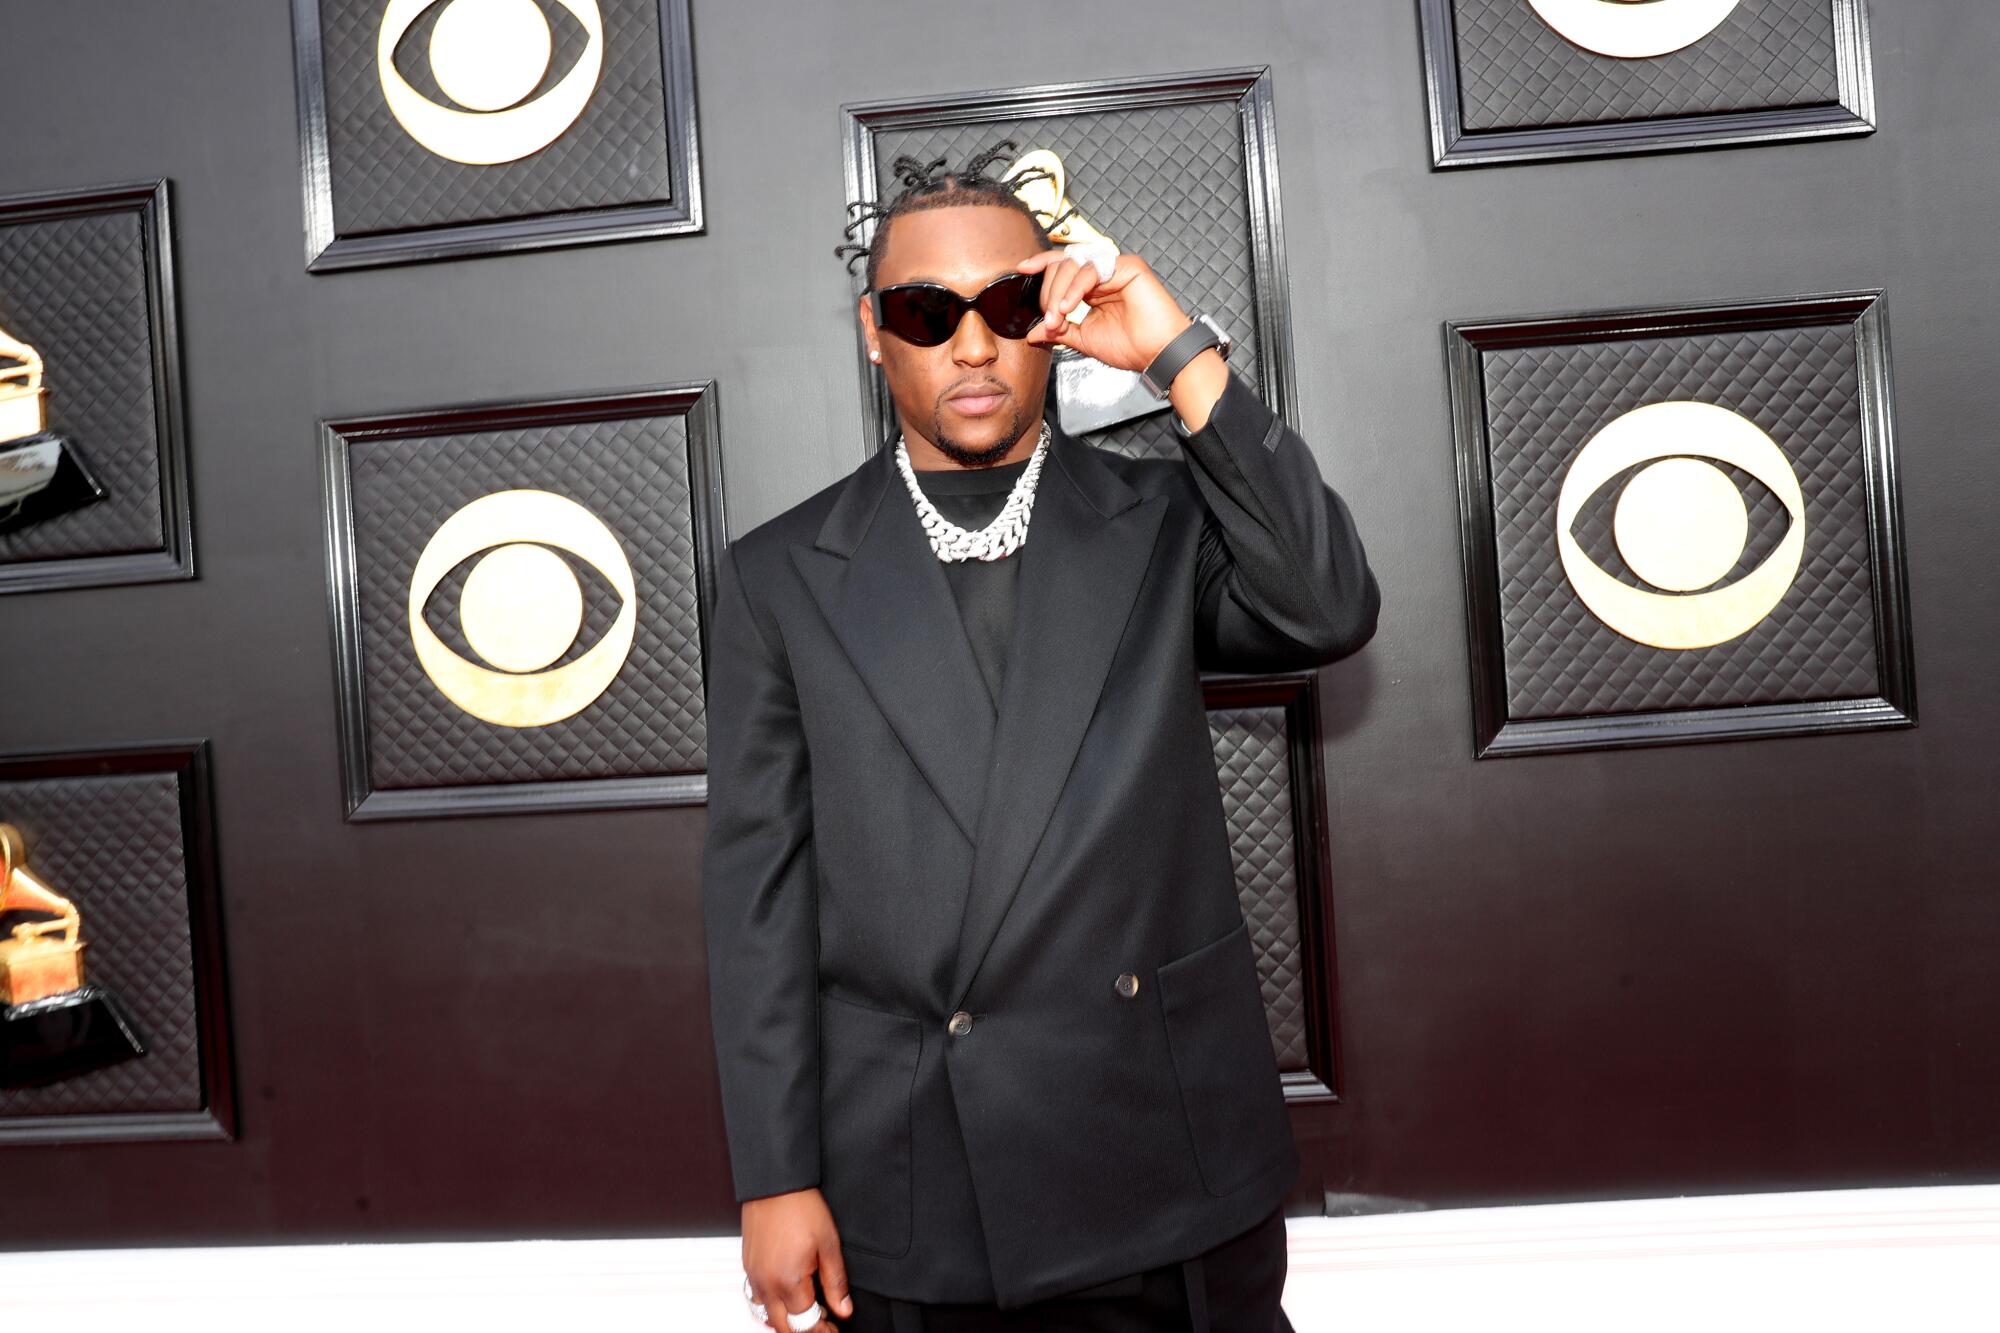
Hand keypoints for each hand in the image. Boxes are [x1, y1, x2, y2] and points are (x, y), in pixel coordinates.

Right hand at [742, 1187, 853, 1329]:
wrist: (774, 1183)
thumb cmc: (801, 1207)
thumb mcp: (829, 1245)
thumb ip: (835, 1282)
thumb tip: (843, 1309)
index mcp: (788, 1281)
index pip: (806, 1323)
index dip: (822, 1330)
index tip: (834, 1330)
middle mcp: (766, 1283)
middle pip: (783, 1327)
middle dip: (804, 1330)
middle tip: (823, 1325)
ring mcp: (754, 1275)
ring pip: (766, 1315)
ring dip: (786, 1320)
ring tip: (806, 1312)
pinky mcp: (748, 1265)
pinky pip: (757, 1297)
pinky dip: (772, 1305)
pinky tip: (786, 1296)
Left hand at [1015, 248, 1193, 373]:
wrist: (1157, 354)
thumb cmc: (1132, 347)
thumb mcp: (1084, 339)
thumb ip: (1059, 331)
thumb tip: (1032, 333)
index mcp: (1094, 288)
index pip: (1062, 266)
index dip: (1041, 264)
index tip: (1022, 270)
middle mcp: (1103, 274)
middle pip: (1063, 263)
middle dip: (1048, 292)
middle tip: (1049, 319)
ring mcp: (1116, 268)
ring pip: (1073, 264)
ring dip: (1058, 292)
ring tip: (1058, 317)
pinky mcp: (1128, 267)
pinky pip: (1092, 269)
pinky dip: (1075, 288)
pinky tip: (1069, 307)